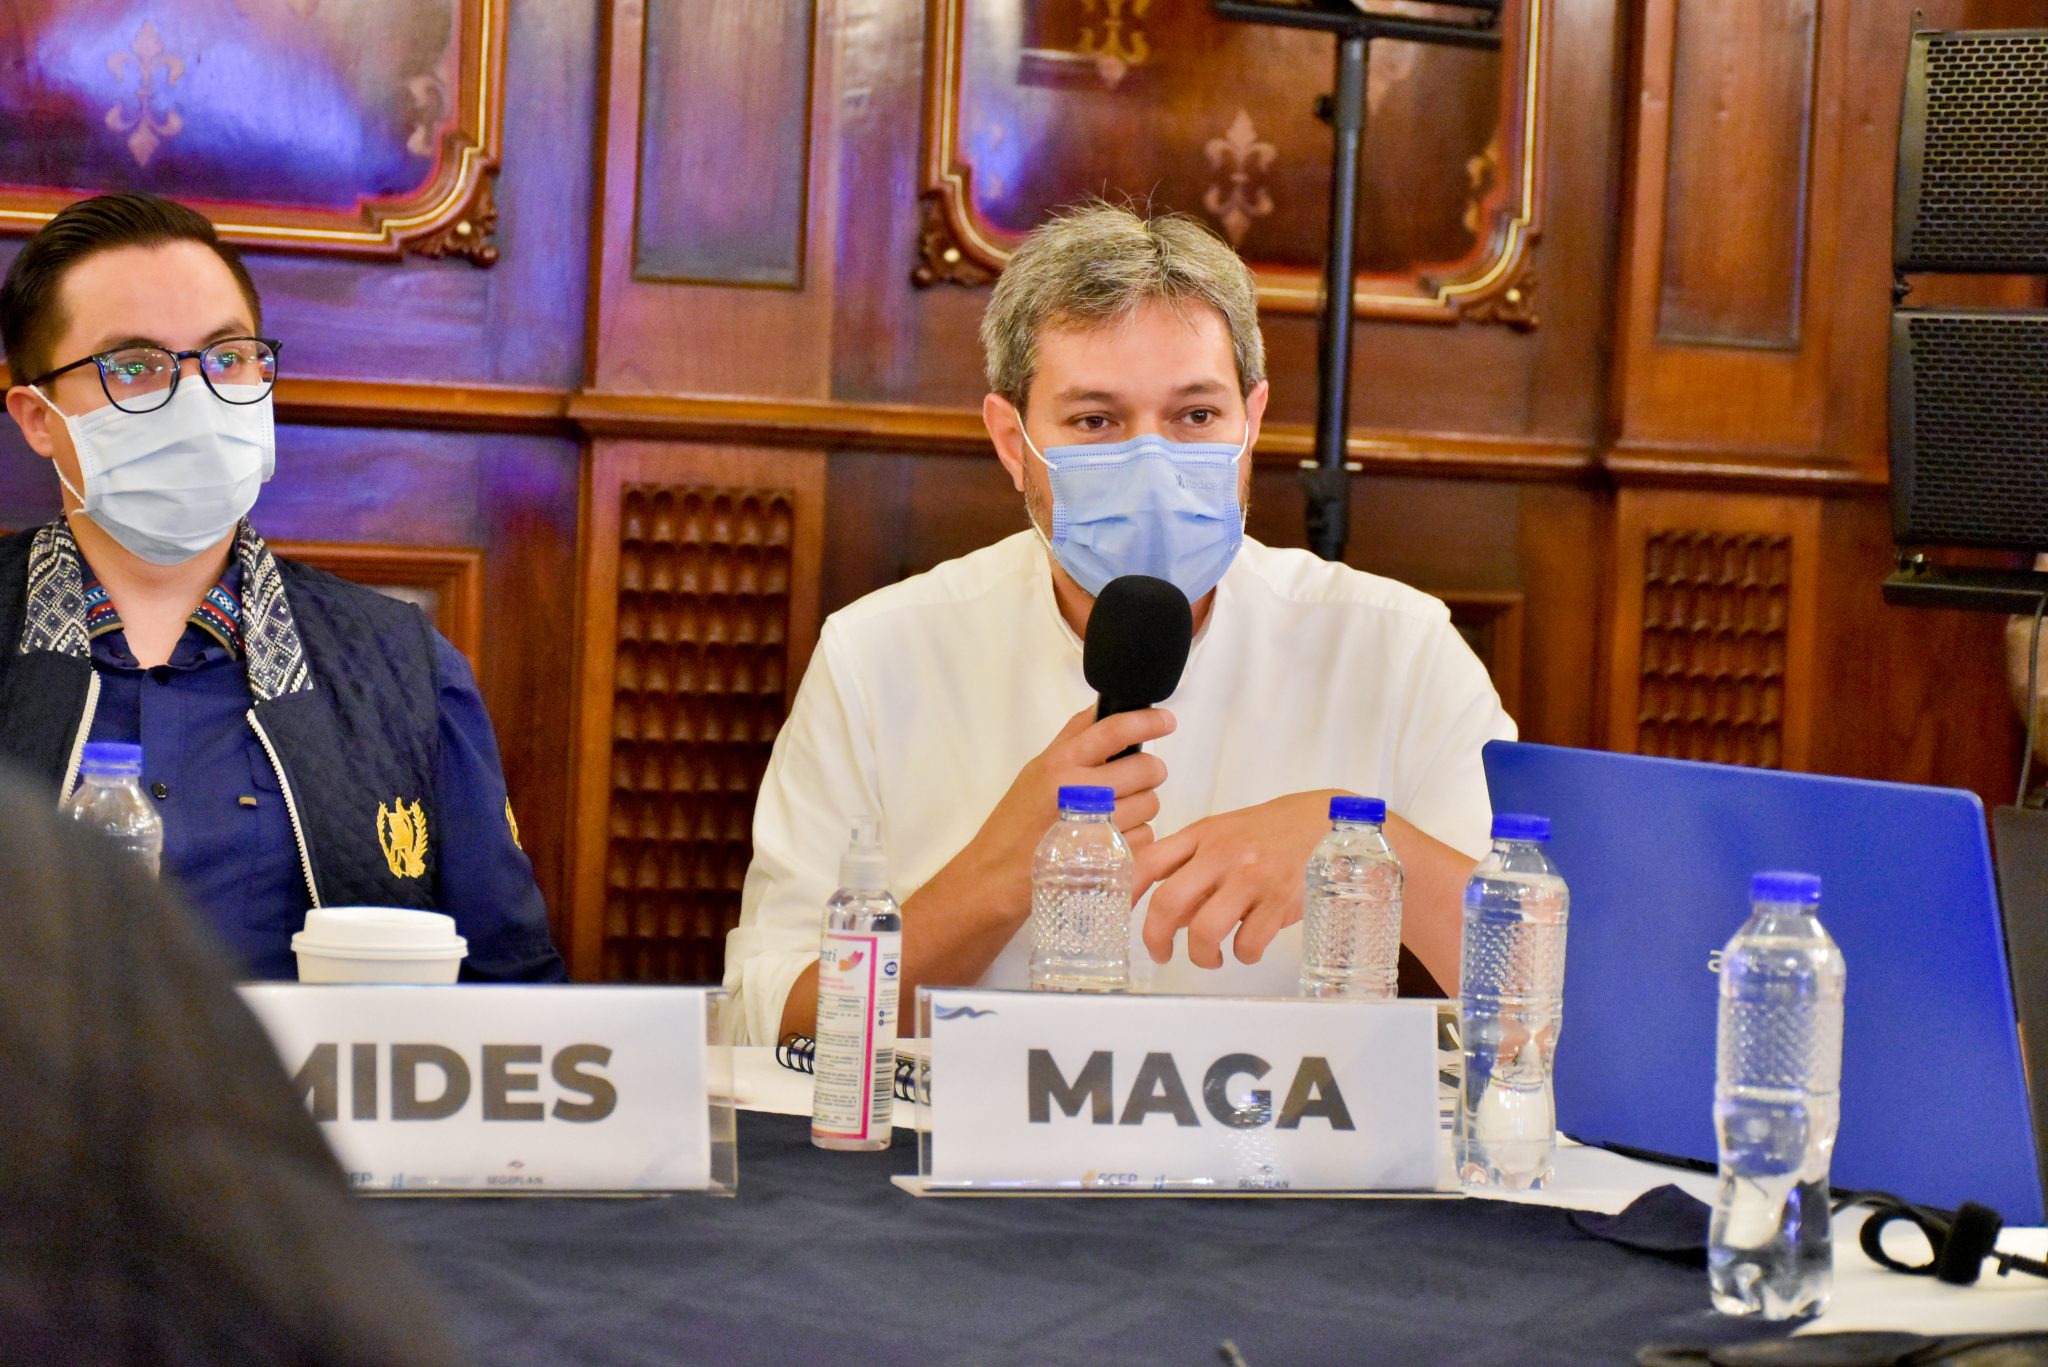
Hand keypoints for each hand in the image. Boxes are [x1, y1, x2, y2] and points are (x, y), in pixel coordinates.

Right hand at [960, 704, 1172, 908]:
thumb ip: (1071, 741)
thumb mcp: (1035, 772)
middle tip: (1136, 780)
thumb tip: (1103, 708)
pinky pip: (1146, 836)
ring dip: (1142, 808)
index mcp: (1059, 764)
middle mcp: (1077, 791)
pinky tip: (1111, 841)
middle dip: (1150, 773)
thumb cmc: (1015, 824)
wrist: (992, 878)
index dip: (1147, 721)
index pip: (1113, 731)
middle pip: (1145, 769)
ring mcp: (1094, 826)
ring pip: (1151, 804)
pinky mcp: (1108, 858)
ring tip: (1115, 815)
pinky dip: (1136, 838)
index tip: (1166, 721)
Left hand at [1136, 790, 1340, 968]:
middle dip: (1156, 938)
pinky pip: (1248, 944)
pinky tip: (1247, 947)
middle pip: (1169, 902)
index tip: (1121, 914)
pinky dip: (1243, 955)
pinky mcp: (1280, 900)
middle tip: (1161, 954)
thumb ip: (1190, 867)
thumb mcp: (1222, 834)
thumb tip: (1165, 915)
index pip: (1148, 862)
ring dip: (1201, 956)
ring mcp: (1251, 878)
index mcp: (1202, 835)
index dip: (1127, 892)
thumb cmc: (1267, 832)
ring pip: (1205, 930)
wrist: (1323, 820)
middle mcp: (1222, 854)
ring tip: (1209, 957)